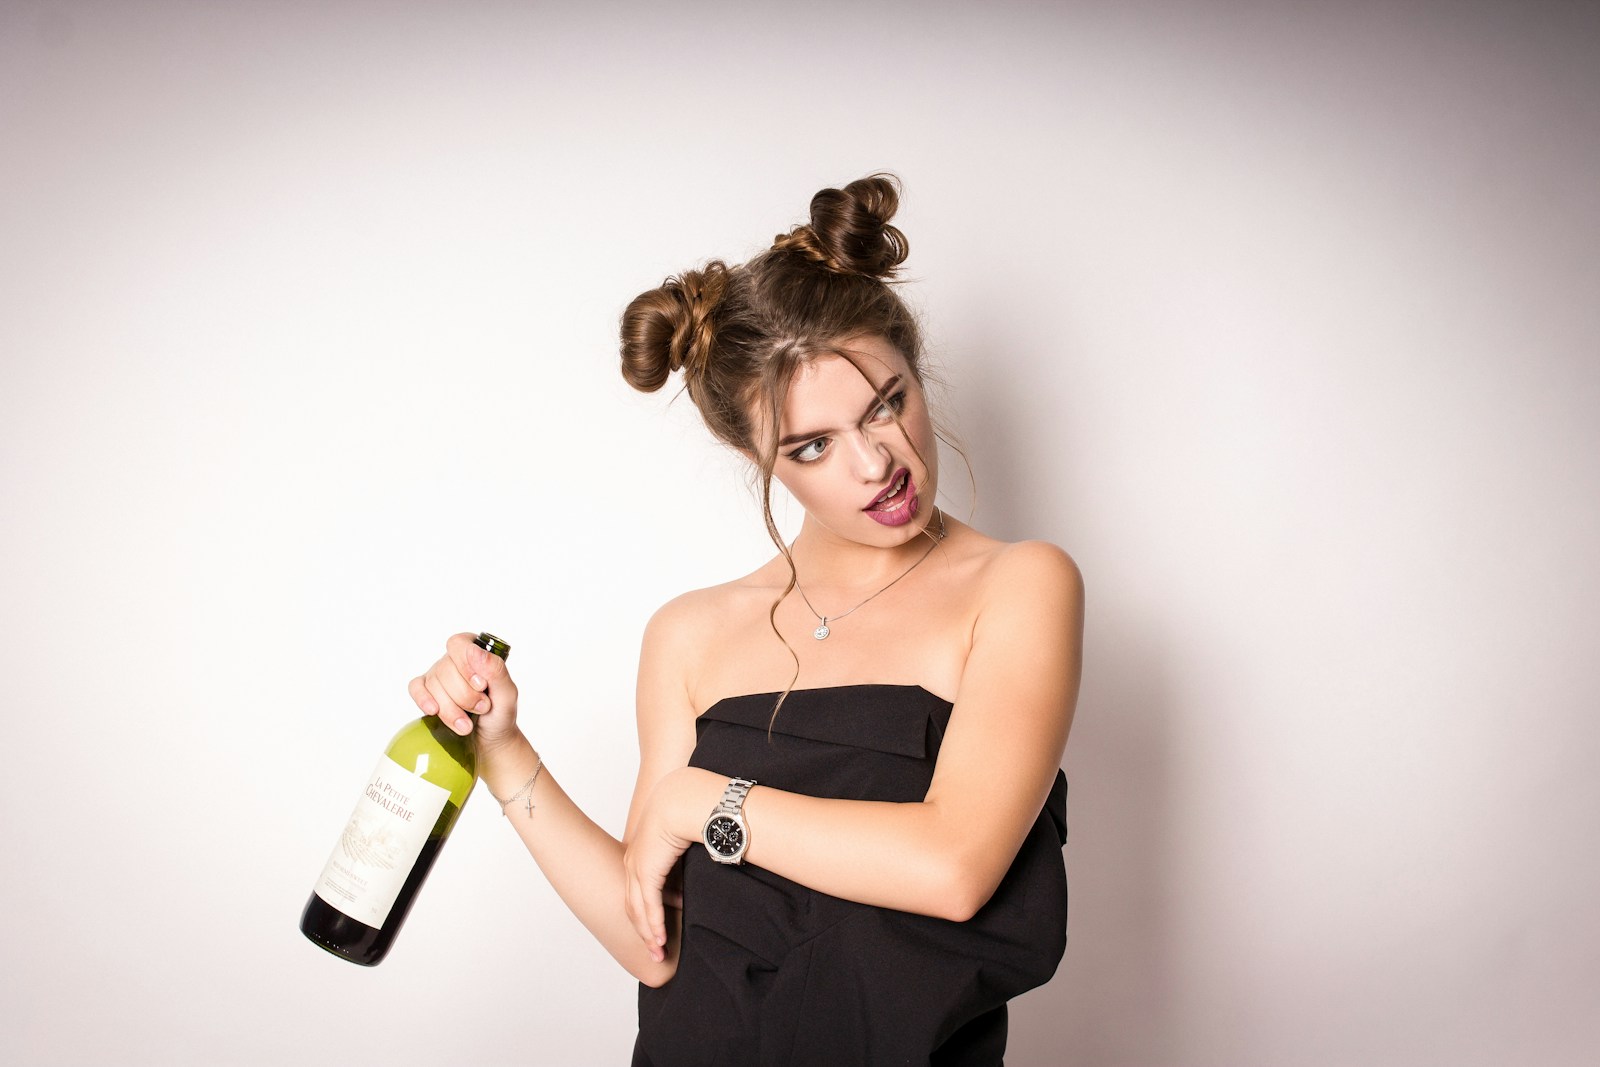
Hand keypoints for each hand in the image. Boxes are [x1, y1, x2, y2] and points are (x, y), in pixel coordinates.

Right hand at [407, 632, 520, 752]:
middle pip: (445, 668)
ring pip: (433, 684)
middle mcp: (454, 660)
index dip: (467, 666)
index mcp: (476, 652)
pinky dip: (423, 700)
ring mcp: (437, 675)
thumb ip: (496, 670)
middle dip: (465, 695)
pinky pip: (415, 689)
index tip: (481, 686)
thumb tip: (475, 651)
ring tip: (467, 724)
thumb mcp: (507, 693)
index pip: (459, 644)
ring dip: (451, 709)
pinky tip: (433, 711)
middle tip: (483, 708)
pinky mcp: (426, 692)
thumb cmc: (500, 713)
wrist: (490, 740)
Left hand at [623, 768, 703, 962]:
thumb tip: (702, 857)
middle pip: (633, 904)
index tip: (657, 930)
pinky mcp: (645, 871)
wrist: (686, 797)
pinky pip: (648, 906)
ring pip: (638, 909)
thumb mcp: (684, 834)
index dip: (645, 911)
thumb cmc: (690, 809)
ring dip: (648, 933)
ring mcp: (636, 866)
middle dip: (643, 930)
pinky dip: (654, 925)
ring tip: (658, 952)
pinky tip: (661, 940)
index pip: (638, 889)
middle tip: (654, 951)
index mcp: (641, 851)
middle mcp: (633, 860)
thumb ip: (684, 852)